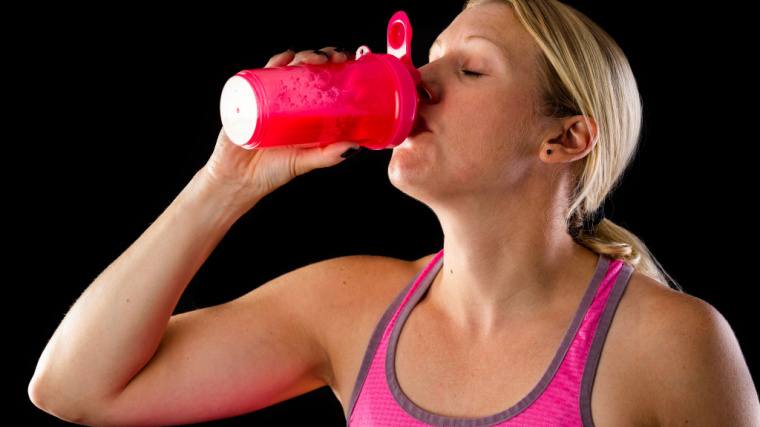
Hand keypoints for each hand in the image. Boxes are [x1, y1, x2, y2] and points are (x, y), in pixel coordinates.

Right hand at [202, 48, 359, 210]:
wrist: (236, 179)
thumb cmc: (272, 171)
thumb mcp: (304, 162)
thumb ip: (326, 156)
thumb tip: (354, 147)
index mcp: (304, 112)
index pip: (323, 82)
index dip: (336, 68)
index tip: (350, 61)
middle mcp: (287, 100)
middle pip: (306, 69)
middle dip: (322, 56)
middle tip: (335, 57)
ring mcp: (268, 96)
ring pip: (286, 67)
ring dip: (302, 56)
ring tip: (315, 58)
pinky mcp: (248, 96)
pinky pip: (261, 74)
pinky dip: (274, 62)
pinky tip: (286, 57)